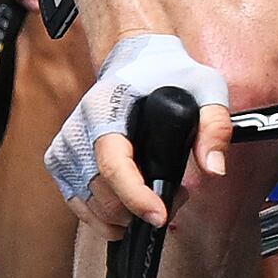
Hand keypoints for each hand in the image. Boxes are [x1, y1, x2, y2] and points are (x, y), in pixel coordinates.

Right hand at [46, 30, 230, 227]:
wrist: (134, 60)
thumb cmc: (166, 73)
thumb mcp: (205, 87)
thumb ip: (215, 126)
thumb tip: (213, 168)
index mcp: (104, 109)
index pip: (113, 163)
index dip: (136, 196)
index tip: (159, 215)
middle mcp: (78, 130)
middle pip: (102, 193)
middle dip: (140, 210)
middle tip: (174, 197)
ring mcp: (66, 148)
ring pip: (89, 206)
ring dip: (125, 216)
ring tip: (154, 198)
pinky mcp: (62, 162)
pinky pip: (78, 204)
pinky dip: (104, 216)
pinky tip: (128, 205)